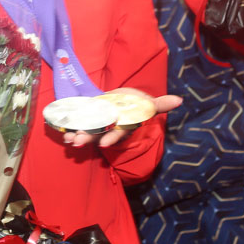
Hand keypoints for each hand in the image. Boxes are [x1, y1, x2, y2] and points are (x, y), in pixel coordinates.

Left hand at [63, 88, 183, 147]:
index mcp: (122, 125)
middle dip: (88, 138)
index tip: (103, 143)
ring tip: (68, 139)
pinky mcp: (87, 122)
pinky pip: (78, 127)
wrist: (120, 106)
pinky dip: (70, 129)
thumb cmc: (133, 106)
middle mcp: (109, 128)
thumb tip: (180, 100)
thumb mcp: (146, 104)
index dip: (111, 137)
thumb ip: (160, 104)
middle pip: (98, 135)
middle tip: (78, 142)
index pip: (118, 133)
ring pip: (86, 133)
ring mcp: (97, 127)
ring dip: (77, 136)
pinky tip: (63, 132)